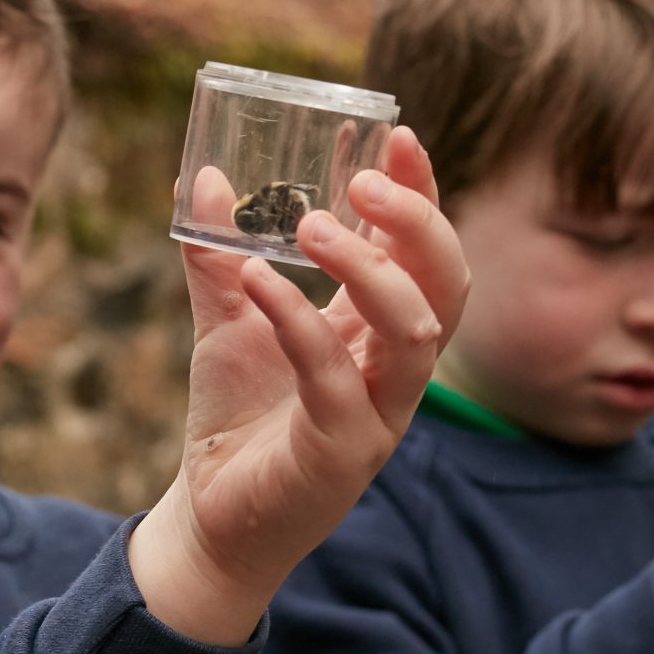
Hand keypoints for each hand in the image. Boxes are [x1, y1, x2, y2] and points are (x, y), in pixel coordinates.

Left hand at [129, 128, 469, 644]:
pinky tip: (257, 281)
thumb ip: (220, 255)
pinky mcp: (341, 454)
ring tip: (310, 225)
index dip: (423, 194)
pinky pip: (335, 378)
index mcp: (380, 333)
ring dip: (369, 269)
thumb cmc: (236, 418)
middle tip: (363, 179)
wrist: (209, 519)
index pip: (426, 253)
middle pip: (447, 285)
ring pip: (415, 332)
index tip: (399, 134)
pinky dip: (298, 322)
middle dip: (417, 223)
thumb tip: (206, 176)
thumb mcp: (227, 322)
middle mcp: (394, 370)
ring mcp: (378, 415)